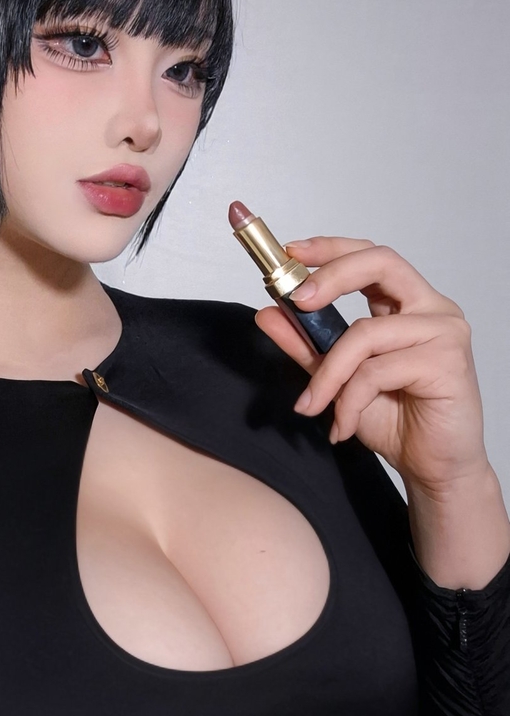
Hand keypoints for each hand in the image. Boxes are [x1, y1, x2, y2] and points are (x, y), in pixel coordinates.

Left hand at [253, 235, 490, 492]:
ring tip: (314, 406)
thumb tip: (268, 312)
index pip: (370, 257)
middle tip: (294, 300)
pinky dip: (348, 401)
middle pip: (380, 263)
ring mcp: (444, 332)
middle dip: (330, 277)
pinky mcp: (447, 362)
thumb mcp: (336, 378)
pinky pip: (376, 371)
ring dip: (327, 374)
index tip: (291, 251)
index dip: (331, 248)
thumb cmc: (395, 419)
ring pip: (364, 333)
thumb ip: (306, 344)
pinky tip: (343, 425)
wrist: (432, 467)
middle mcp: (431, 309)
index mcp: (407, 304)